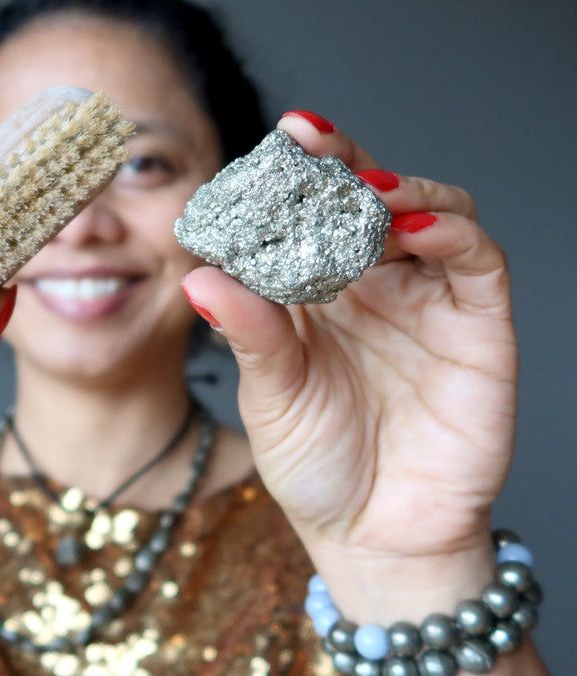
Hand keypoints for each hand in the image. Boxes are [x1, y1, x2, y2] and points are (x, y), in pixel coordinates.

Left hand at [180, 113, 516, 618]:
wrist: (375, 538)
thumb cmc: (316, 464)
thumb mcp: (270, 395)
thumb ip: (247, 333)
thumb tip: (198, 278)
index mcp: (314, 292)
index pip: (307, 214)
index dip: (290, 176)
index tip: (264, 144)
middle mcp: (373, 284)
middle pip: (367, 196)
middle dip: (341, 160)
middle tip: (309, 137)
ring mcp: (427, 300)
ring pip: (429, 210)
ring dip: (397, 187)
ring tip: (359, 186)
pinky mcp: (478, 327)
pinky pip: (476, 259)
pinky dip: (450, 230)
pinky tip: (411, 225)